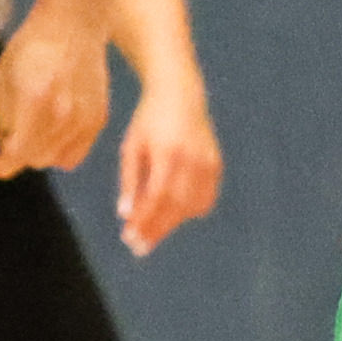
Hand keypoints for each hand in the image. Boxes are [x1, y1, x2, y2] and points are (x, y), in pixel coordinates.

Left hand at [0, 4, 110, 178]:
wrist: (73, 23)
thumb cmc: (32, 47)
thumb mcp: (2, 77)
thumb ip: (3, 118)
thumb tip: (6, 149)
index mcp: (34, 100)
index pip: (16, 153)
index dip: (0, 165)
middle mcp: (63, 114)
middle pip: (35, 159)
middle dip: (18, 151)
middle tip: (12, 131)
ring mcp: (84, 118)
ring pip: (56, 160)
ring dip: (39, 151)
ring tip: (34, 128)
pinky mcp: (98, 118)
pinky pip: (76, 154)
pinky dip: (61, 150)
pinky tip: (53, 130)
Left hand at [116, 73, 224, 253]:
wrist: (180, 93)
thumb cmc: (149, 120)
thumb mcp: (132, 146)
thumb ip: (130, 181)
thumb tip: (125, 214)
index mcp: (168, 152)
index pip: (158, 197)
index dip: (145, 221)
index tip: (130, 238)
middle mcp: (192, 159)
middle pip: (176, 206)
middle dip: (156, 229)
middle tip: (139, 247)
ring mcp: (208, 162)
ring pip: (192, 206)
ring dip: (171, 222)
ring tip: (152, 231)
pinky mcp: (216, 164)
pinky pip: (205, 198)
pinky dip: (189, 210)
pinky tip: (173, 214)